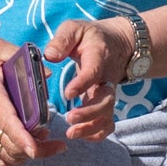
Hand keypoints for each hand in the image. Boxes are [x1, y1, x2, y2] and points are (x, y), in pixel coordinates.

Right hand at [0, 41, 60, 165]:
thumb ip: (22, 56)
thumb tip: (47, 72)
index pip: (7, 125)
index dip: (24, 140)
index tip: (36, 148)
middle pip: (12, 147)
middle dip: (38, 149)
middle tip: (52, 139)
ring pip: (6, 157)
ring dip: (27, 155)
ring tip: (40, 142)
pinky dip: (13, 160)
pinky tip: (23, 150)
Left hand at [44, 17, 138, 141]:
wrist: (117, 43)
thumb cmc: (90, 36)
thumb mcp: (75, 28)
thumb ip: (62, 40)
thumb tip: (49, 56)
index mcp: (98, 57)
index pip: (93, 72)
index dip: (82, 84)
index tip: (67, 93)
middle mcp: (106, 78)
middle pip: (105, 99)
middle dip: (89, 112)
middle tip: (69, 118)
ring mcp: (108, 92)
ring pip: (108, 114)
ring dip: (92, 126)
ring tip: (71, 133)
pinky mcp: (105, 102)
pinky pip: (108, 122)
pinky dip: (98, 133)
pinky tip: (81, 136)